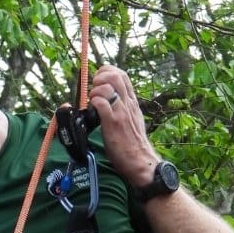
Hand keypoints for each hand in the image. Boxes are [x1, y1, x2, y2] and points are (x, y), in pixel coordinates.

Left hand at [88, 65, 159, 187]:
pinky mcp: (113, 123)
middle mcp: (128, 104)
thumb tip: (110, 100)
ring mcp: (121, 112)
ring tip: (92, 101)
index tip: (98, 80)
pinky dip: (94, 102)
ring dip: (95, 91)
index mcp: (132, 102)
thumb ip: (123, 108)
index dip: (107, 72)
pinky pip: (101, 104)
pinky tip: (93, 110)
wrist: (140, 160)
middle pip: (115, 76)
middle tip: (94, 89)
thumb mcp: (133, 119)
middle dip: (100, 77)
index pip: (122, 75)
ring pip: (107, 87)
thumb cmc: (134, 143)